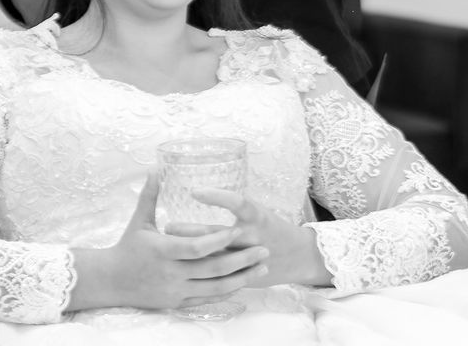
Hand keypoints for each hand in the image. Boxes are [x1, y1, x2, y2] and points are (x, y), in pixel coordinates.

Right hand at [68, 172, 268, 311]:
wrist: (111, 281)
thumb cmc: (127, 247)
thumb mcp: (139, 221)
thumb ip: (150, 196)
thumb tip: (156, 168)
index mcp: (162, 251)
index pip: (196, 248)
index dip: (217, 241)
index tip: (236, 231)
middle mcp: (171, 274)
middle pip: (212, 269)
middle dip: (241, 259)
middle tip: (265, 249)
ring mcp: (175, 291)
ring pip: (214, 287)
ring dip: (241, 277)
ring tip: (262, 267)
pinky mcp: (177, 303)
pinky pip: (207, 299)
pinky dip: (226, 291)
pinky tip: (242, 283)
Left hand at [178, 187, 332, 287]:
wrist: (299, 256)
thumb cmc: (272, 228)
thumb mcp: (258, 213)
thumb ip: (235, 209)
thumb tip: (198, 193)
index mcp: (257, 217)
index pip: (237, 203)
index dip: (216, 196)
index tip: (193, 191)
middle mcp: (253, 237)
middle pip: (219, 234)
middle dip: (191, 231)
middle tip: (168, 226)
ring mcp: (249, 259)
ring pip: (216, 257)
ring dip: (191, 252)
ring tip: (169, 245)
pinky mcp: (246, 276)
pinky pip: (221, 275)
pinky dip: (202, 270)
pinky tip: (183, 266)